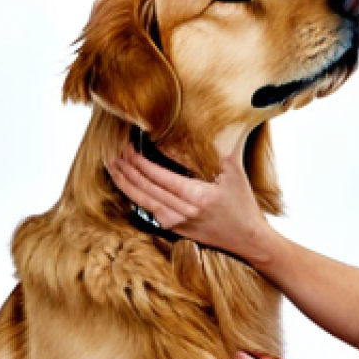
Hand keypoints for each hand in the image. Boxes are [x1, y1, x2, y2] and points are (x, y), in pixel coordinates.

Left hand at [106, 136, 270, 260]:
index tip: (128, 145)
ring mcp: (176, 222)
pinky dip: (135, 194)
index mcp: (197, 197)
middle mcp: (183, 211)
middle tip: (111, 150)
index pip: (158, 176)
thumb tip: (215, 120)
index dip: (138, 160)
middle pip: (144, 187)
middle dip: (126, 168)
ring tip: (111, 165)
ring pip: (142, 200)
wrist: (247, 239)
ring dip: (124, 182)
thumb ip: (222, 146)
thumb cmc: (242, 204)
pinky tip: (126, 183)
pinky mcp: (174, 228)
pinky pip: (148, 209)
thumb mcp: (235, 171)